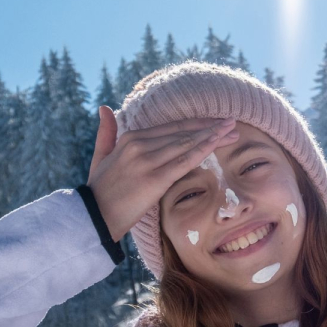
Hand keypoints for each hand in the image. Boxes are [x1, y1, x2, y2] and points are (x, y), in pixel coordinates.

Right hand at [86, 106, 240, 239]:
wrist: (93, 218)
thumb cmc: (99, 191)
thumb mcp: (100, 157)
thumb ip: (106, 133)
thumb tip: (106, 108)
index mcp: (130, 138)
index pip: (171, 127)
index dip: (196, 124)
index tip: (215, 123)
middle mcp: (139, 145)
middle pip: (182, 133)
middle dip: (210, 128)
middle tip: (233, 125)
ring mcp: (146, 161)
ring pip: (186, 144)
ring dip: (213, 136)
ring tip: (233, 132)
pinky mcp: (154, 179)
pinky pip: (184, 161)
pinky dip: (203, 150)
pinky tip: (217, 143)